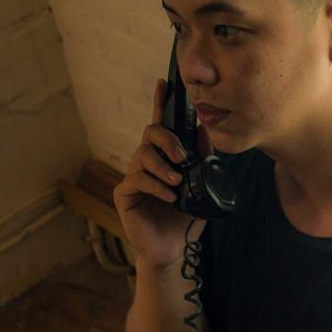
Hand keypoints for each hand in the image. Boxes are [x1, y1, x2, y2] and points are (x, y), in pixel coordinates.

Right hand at [112, 77, 211, 272]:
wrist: (174, 248)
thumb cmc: (186, 216)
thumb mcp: (201, 185)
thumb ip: (203, 160)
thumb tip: (206, 130)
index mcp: (164, 155)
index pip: (161, 124)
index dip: (161, 102)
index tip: (164, 83)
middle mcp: (146, 161)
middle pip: (150, 133)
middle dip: (167, 138)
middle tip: (182, 155)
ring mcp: (133, 176)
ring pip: (142, 155)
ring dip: (162, 166)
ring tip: (177, 181)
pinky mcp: (124, 194)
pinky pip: (137, 180)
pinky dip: (155, 185)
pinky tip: (169, 195)